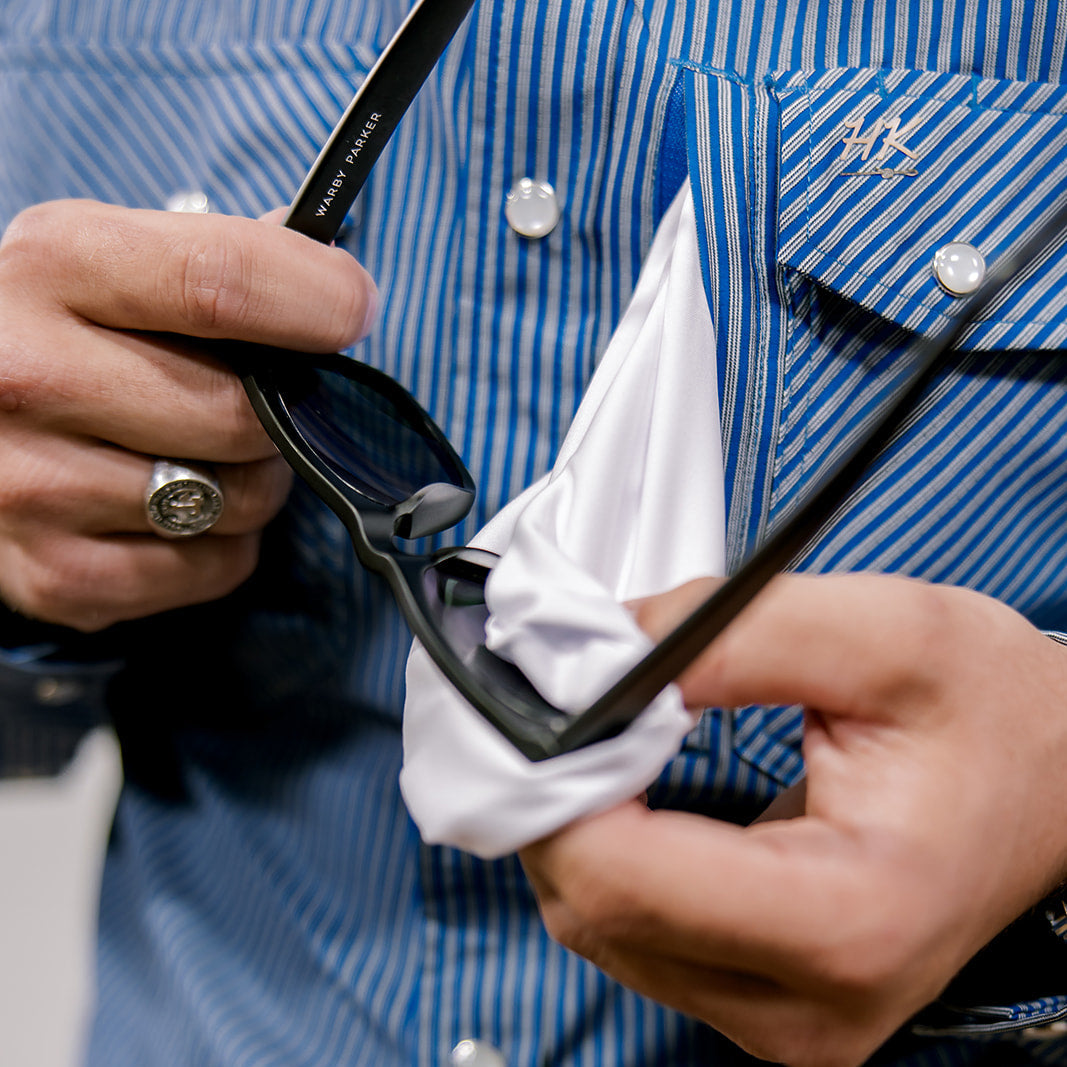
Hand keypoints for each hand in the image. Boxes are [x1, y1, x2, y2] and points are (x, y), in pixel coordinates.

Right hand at [0, 198, 376, 630]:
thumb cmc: (64, 328)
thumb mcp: (115, 257)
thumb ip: (221, 258)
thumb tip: (339, 281)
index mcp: (55, 264)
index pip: (222, 282)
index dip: (318, 300)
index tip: (351, 309)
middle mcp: (24, 373)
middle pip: (239, 413)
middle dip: (281, 412)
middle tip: (266, 401)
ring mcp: (28, 484)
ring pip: (234, 501)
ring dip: (254, 480)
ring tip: (212, 451)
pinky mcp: (50, 572)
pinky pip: (210, 568)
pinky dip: (223, 545)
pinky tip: (182, 508)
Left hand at [520, 573, 1066, 1066]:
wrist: (1054, 779)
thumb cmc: (995, 714)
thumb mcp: (885, 631)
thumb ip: (730, 632)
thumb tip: (602, 656)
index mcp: (848, 921)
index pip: (620, 879)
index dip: (559, 782)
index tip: (557, 699)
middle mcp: (808, 1003)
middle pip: (594, 909)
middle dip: (557, 797)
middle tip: (574, 704)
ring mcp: (781, 1016)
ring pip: (597, 926)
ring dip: (578, 825)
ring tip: (611, 738)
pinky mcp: (761, 996)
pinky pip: (631, 930)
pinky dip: (609, 854)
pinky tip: (632, 789)